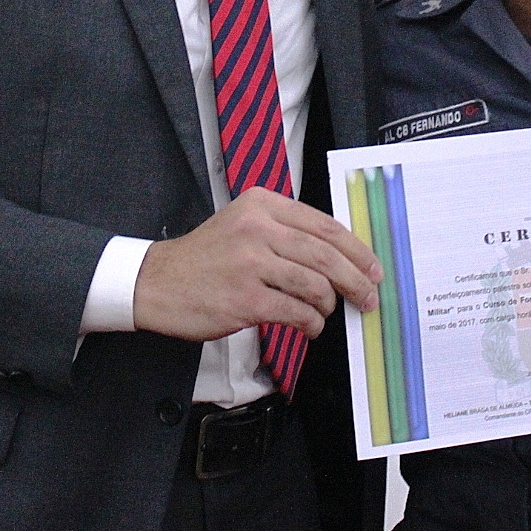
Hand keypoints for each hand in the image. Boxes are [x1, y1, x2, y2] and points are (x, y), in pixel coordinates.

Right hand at [132, 188, 382, 341]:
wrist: (157, 283)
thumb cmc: (206, 258)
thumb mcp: (243, 225)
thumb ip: (286, 231)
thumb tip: (342, 256)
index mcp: (261, 204)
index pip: (324, 225)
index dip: (356, 250)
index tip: (373, 268)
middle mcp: (257, 228)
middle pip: (326, 255)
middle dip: (356, 280)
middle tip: (369, 297)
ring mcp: (250, 264)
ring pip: (315, 285)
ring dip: (329, 305)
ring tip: (325, 313)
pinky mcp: (244, 299)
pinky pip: (296, 312)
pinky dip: (311, 323)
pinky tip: (309, 327)